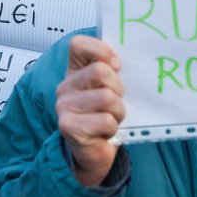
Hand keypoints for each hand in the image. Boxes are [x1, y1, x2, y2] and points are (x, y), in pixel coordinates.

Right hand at [56, 35, 124, 185]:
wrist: (94, 153)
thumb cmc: (105, 116)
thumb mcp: (110, 88)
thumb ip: (113, 71)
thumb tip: (132, 58)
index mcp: (74, 71)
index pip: (78, 44)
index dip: (101, 50)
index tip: (117, 65)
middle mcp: (65, 86)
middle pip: (100, 71)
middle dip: (119, 88)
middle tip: (117, 101)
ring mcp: (64, 106)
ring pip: (106, 97)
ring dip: (119, 111)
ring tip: (113, 118)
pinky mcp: (68, 126)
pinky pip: (105, 120)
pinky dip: (113, 128)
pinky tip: (105, 132)